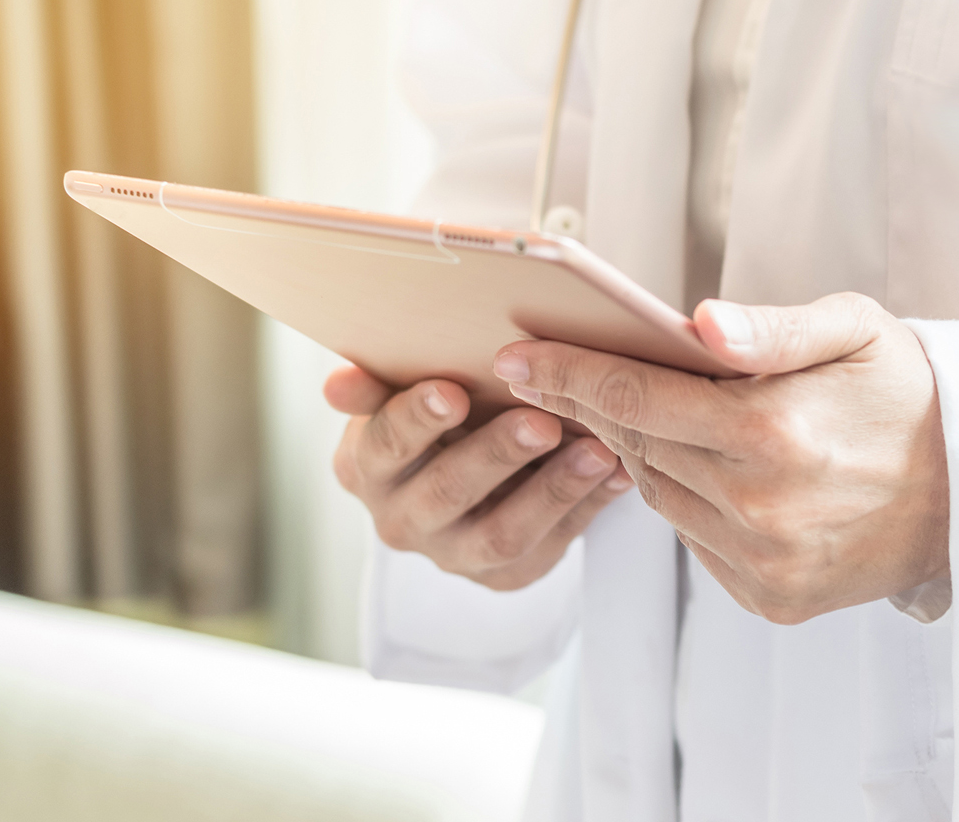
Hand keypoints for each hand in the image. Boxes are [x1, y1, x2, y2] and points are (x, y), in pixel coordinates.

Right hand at [324, 366, 632, 590]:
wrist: (462, 473)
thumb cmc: (432, 414)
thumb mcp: (397, 393)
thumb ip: (375, 385)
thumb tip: (338, 383)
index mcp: (365, 467)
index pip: (384, 445)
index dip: (416, 420)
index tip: (453, 391)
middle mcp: (401, 521)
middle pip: (446, 492)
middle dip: (496, 455)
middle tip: (540, 421)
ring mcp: (453, 555)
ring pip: (502, 533)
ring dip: (554, 489)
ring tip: (599, 451)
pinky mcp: (503, 576)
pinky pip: (549, 547)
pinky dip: (588, 507)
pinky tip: (620, 473)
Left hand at [491, 292, 948, 623]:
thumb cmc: (908, 391)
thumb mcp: (855, 329)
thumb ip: (772, 326)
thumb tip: (696, 324)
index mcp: (774, 433)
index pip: (635, 397)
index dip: (568, 373)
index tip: (515, 356)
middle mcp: (761, 509)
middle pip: (636, 447)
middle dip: (594, 406)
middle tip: (555, 373)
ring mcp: (765, 563)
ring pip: (658, 496)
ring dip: (644, 453)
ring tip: (649, 412)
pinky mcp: (772, 598)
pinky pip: (694, 539)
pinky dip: (689, 501)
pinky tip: (710, 468)